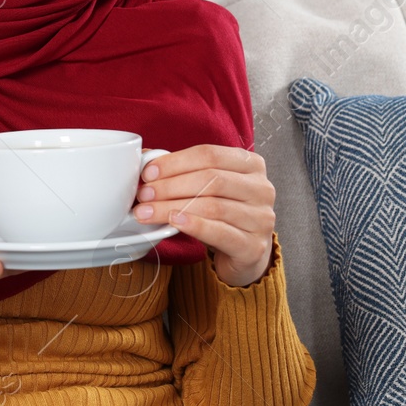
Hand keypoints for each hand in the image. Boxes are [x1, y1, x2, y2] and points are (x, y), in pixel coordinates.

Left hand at [131, 145, 276, 287]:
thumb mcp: (209, 187)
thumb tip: (146, 163)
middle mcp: (261, 188)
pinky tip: (174, 222)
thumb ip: (185, 172)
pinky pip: (220, 232)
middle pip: (211, 180)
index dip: (175, 162)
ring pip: (212, 206)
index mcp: (251, 164)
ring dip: (172, 208)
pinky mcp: (254, 245)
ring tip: (147, 212)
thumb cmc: (223, 214)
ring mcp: (261, 218)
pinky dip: (194, 225)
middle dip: (170, 186)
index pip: (210, 154)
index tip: (148, 173)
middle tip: (144, 195)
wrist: (246, 252)